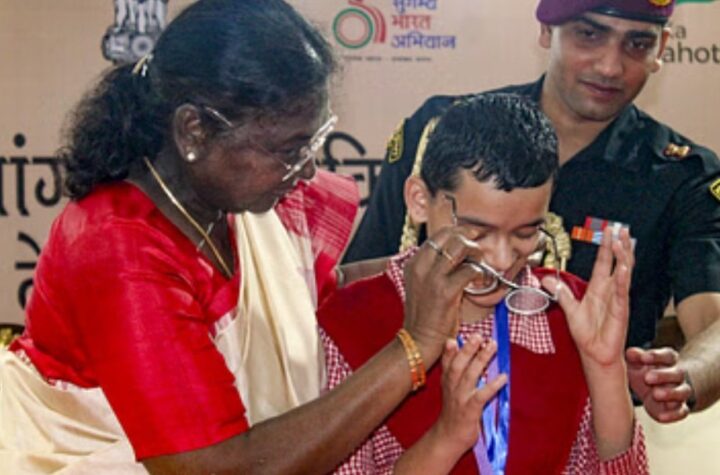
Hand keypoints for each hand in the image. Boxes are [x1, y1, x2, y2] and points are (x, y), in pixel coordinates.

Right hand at [403, 227, 483, 362]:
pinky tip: (479, 282)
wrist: (419, 339)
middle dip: (469, 237)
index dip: (459, 231)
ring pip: (460, 247)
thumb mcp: (423, 285)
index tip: (472, 235)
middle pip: (449, 235)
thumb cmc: (426, 314)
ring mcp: (432, 278)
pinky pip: (470, 270)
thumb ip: (435, 267)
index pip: (438, 235)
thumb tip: (457, 252)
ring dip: (475, 252)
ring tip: (479, 264)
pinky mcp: (445, 292)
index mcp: (414, 263)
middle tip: (479, 248)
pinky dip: (479, 274)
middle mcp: (420, 266)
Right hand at [434, 336, 506, 452]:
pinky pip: (482, 396)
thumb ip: (455, 370)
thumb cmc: (454, 411)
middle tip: (478, 335)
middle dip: (468, 349)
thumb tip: (462, 351)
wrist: (448, 437)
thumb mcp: (450, 389)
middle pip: (458, 365)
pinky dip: (492, 386)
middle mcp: (452, 387)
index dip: (450, 350)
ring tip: (491, 346)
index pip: (447, 362)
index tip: (454, 337)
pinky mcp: (470, 410)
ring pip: (470, 375)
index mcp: (447, 381)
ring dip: (481, 359)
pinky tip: (503, 377)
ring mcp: (460, 398)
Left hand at [542, 227, 633, 367]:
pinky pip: (621, 294)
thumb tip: (546, 279)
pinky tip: (624, 269)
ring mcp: (617, 300)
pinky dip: (622, 281)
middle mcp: (610, 291)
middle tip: (622, 229)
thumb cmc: (586, 334)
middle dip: (620, 246)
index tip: (609, 231)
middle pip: (618, 263)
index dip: (606, 247)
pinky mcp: (619, 312)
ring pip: (623, 274)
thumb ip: (560, 292)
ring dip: (624, 258)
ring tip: (623, 242)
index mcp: (599, 288)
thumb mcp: (569, 309)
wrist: (594, 354)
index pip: (604, 263)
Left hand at [626, 346, 692, 422]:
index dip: (657, 356)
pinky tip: (661, 416)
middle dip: (663, 375)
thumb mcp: (635, 363)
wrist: (653, 392)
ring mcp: (680, 392)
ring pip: (682, 392)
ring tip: (656, 394)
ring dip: (671, 393)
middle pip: (677, 373)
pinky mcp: (679, 409)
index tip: (644, 358)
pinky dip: (673, 414)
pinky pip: (682, 412)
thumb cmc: (642, 372)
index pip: (668, 355)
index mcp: (667, 361)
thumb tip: (631, 353)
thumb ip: (634, 357)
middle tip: (648, 377)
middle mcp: (677, 376)